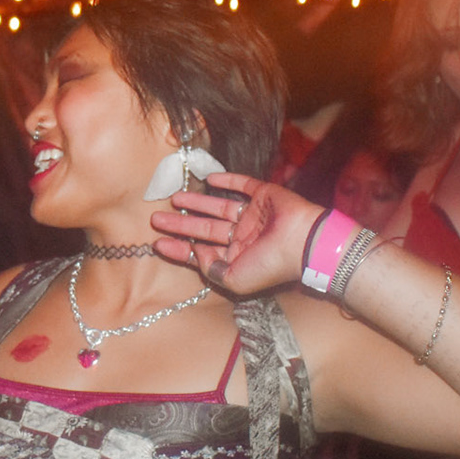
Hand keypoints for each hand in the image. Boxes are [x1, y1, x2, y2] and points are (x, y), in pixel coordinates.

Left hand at [150, 172, 321, 294]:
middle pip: (204, 228)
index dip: (179, 249)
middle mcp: (243, 236)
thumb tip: (195, 252)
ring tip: (173, 198)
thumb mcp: (234, 280)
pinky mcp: (263, 194)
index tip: (156, 244)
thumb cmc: (270, 266)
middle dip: (180, 224)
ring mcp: (253, 215)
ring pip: (218, 207)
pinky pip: (242, 184)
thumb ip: (211, 269)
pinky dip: (226, 181)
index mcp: (237, 257)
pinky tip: (208, 179)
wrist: (304, 242)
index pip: (201, 252)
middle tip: (155, 219)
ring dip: (196, 203)